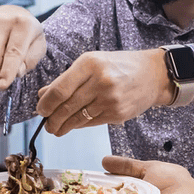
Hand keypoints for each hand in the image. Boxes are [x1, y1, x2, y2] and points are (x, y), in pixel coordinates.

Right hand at [0, 6, 45, 88]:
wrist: (13, 15)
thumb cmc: (29, 34)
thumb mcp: (38, 46)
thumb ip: (30, 61)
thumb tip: (15, 74)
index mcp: (22, 24)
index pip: (13, 52)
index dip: (7, 71)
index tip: (2, 86)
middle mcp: (2, 21)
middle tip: (4, 81)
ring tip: (5, 62)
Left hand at [36, 50, 170, 135]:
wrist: (153, 75)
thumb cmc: (118, 66)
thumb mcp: (92, 64)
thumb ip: (67, 79)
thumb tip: (42, 94)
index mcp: (90, 64)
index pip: (59, 89)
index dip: (46, 104)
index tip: (40, 110)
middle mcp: (100, 81)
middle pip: (66, 107)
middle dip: (52, 119)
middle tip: (47, 124)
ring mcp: (110, 99)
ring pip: (78, 118)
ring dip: (63, 127)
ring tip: (56, 129)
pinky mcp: (118, 114)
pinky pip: (92, 123)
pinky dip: (79, 125)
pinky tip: (74, 125)